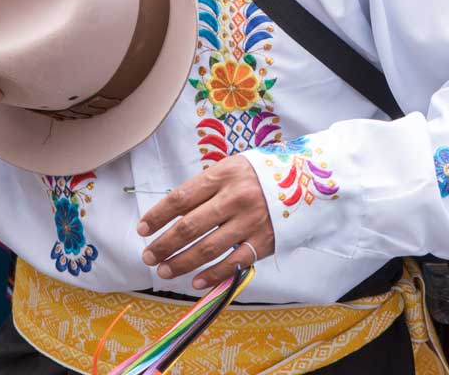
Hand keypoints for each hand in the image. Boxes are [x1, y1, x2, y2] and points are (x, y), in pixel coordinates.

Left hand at [137, 155, 274, 289]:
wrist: (306, 180)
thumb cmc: (260, 174)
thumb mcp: (232, 168)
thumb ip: (205, 187)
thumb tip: (173, 213)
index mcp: (224, 175)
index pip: (181, 198)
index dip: (158, 215)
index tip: (142, 228)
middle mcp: (235, 198)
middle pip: (190, 226)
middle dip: (164, 244)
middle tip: (148, 255)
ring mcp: (250, 222)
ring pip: (207, 248)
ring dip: (181, 262)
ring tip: (164, 269)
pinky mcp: (264, 241)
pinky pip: (233, 263)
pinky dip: (212, 275)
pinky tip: (195, 281)